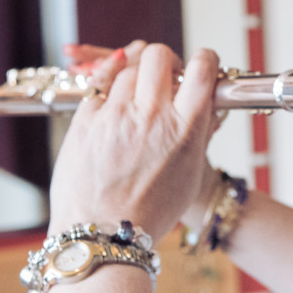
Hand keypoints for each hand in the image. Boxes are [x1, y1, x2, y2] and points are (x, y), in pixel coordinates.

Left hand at [48, 45, 220, 240]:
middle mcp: (153, 117)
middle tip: (162, 75)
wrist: (103, 237)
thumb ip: (200, 132)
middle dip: (163, 60)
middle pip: (159, 55)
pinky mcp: (85, 121)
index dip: (204, 59)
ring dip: (134, 77)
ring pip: (127, 69)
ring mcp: (116, 117)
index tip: (199, 64)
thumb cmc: (151, 212)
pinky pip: (98, 84)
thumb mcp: (190, 174)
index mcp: (186, 129)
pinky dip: (107, 85)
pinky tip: (112, 97)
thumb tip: (207, 102)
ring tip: (134, 100)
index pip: (202, 69)